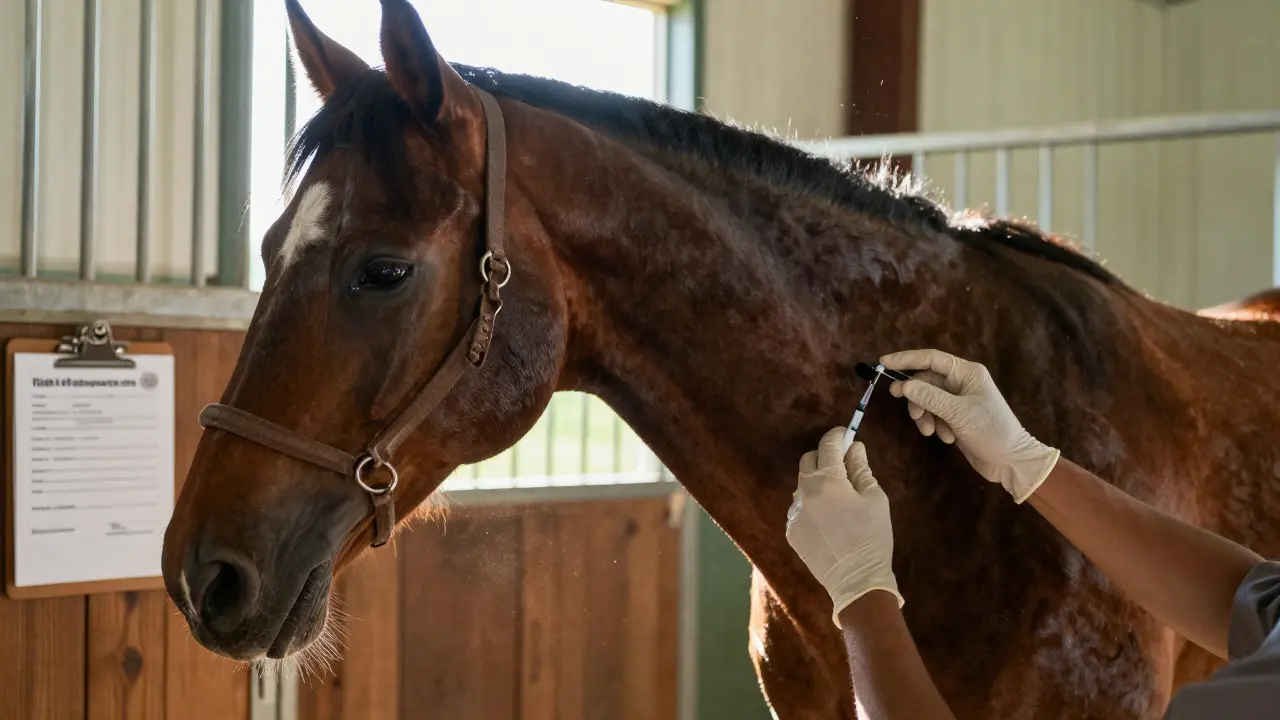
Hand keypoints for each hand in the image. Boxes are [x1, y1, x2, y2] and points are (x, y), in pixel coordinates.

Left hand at [786, 427, 902, 627]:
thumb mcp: (874, 499)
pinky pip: (800, 509)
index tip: (847, 434)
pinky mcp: (791, 532)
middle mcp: (804, 493)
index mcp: (827, 481)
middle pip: (809, 461)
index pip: (828, 445)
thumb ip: (861, 469)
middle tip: (844, 466)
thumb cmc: (872, 537)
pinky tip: (829, 521)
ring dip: (818, 484)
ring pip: (803, 486)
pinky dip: (812, 507)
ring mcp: (794, 514)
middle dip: (825, 457)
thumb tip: (855, 448)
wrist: (856, 581)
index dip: (839, 436)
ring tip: (839, 500)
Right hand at [879, 348, 1059, 502]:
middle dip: (917, 399)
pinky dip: (935, 425)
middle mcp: (961, 382)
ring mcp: (958, 400)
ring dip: (925, 416)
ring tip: (931, 431)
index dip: (906, 359)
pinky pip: (934, 414)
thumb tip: (903, 385)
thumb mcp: (958, 413)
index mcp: (967, 372)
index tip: (883, 363)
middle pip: (925, 381)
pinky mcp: (955, 416)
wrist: (1011, 461)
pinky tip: (946, 438)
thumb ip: (929, 397)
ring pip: (927, 400)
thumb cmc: (991, 430)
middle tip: (910, 413)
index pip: (931, 358)